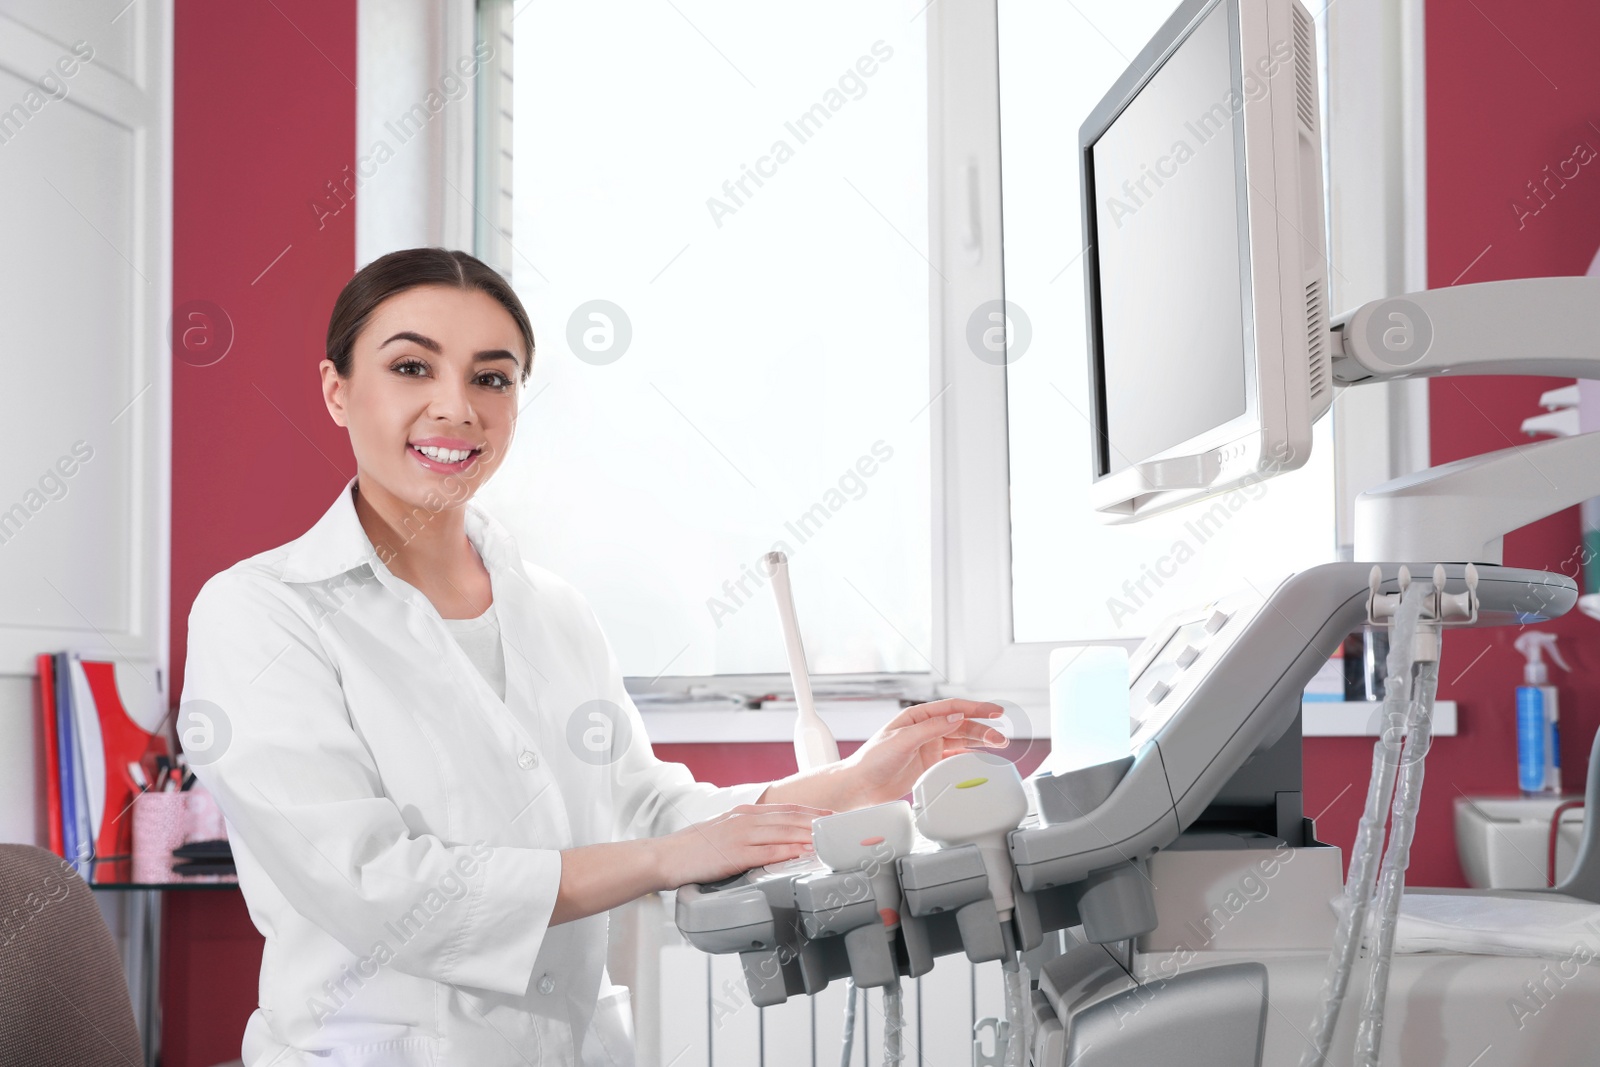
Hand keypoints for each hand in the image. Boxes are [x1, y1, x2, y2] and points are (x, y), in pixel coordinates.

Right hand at [654, 803, 832, 888]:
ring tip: (830, 839)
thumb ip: (747, 833)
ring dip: (809, 835)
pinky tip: (804, 853)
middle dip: (818, 822)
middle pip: (790, 818)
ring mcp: (740, 836)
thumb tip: (771, 840)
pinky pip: (768, 852)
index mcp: (743, 813)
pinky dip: (789, 851)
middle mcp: (745, 820)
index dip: (811, 812)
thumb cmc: (693, 849)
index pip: (785, 809)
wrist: (665, 857)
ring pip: (784, 832)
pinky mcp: (735, 854)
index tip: (830, 817)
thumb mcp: (723, 832)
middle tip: (839, 827)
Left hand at [838, 699, 1006, 808]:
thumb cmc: (872, 760)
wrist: (860, 786)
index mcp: (917, 718)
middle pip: (960, 725)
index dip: (975, 708)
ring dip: (979, 742)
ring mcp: (927, 748)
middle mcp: (924, 730)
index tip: (995, 712)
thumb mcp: (901, 741)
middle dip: (982, 729)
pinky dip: (968, 758)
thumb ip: (930, 729)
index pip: (952, 708)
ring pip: (960, 741)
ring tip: (998, 746)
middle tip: (1000, 738)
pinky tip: (980, 759)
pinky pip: (953, 758)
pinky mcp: (928, 765)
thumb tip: (955, 717)